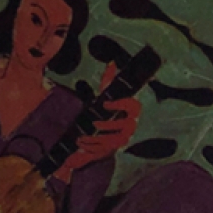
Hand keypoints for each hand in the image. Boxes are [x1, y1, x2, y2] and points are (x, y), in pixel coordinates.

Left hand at [55, 63, 140, 179]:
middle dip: (110, 125)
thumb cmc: (111, 109)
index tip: (105, 104)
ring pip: (114, 141)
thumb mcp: (109, 94)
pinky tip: (81, 145)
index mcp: (131, 111)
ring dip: (97, 141)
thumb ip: (110, 79)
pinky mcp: (115, 147)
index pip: (132, 107)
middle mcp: (131, 125)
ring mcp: (124, 137)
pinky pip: (106, 150)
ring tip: (81, 138)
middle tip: (95, 124)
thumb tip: (111, 62)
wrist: (113, 130)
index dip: (120, 105)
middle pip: (125, 126)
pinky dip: (92, 148)